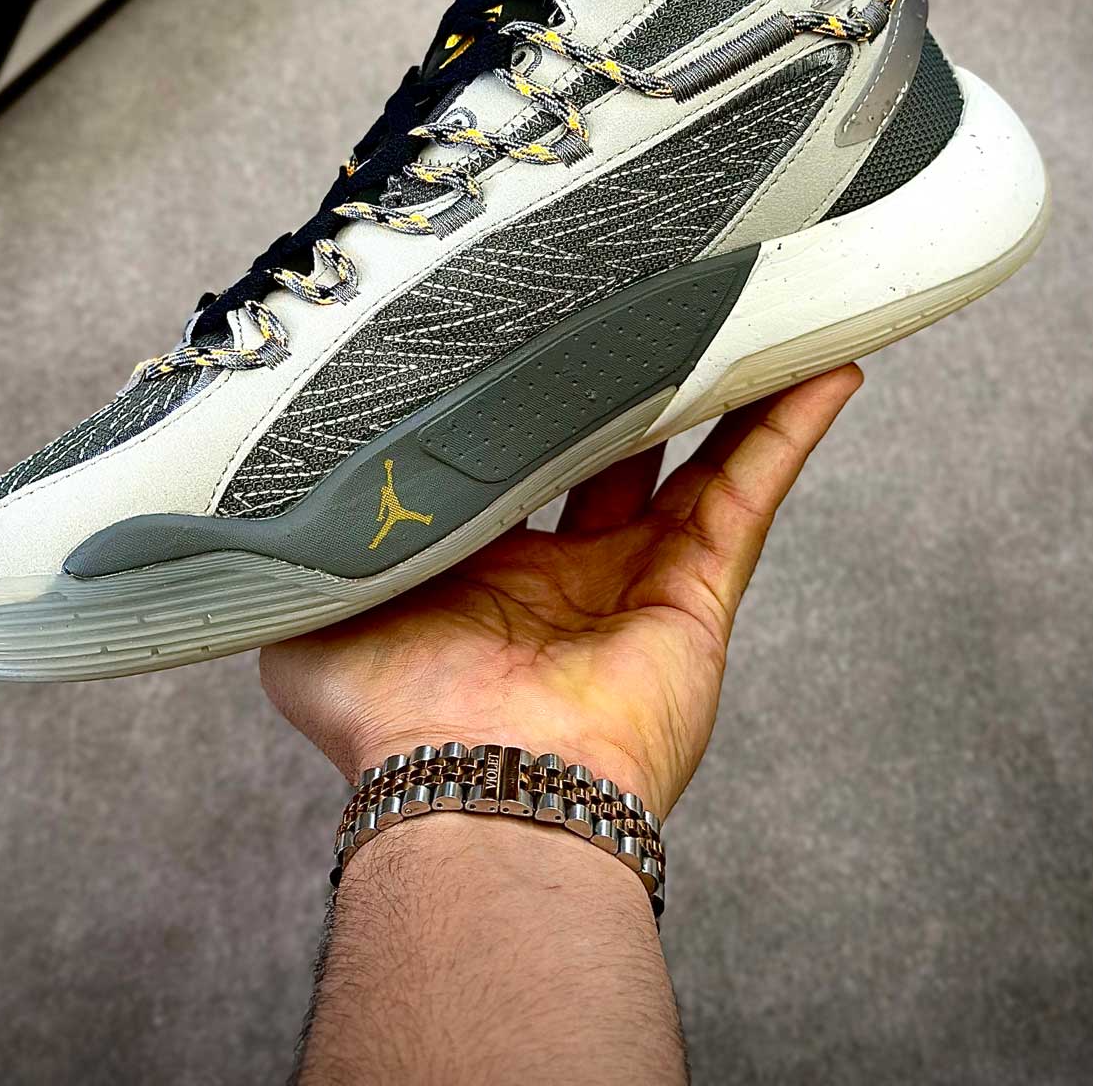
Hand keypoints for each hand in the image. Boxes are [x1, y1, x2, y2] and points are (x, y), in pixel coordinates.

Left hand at [259, 366, 861, 817]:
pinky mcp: (697, 593)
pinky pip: (750, 492)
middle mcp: (562, 575)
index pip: (510, 460)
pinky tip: (821, 368)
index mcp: (479, 570)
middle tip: (636, 304)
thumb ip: (310, 556)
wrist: (473, 789)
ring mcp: (636, 583)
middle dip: (626, 383)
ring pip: (696, 459)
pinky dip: (790, 429)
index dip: (523, 399)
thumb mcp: (310, 622)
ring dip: (727, 389)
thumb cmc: (393, 724)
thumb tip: (270, 505)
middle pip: (611, 450)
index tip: (528, 331)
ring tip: (750, 309)